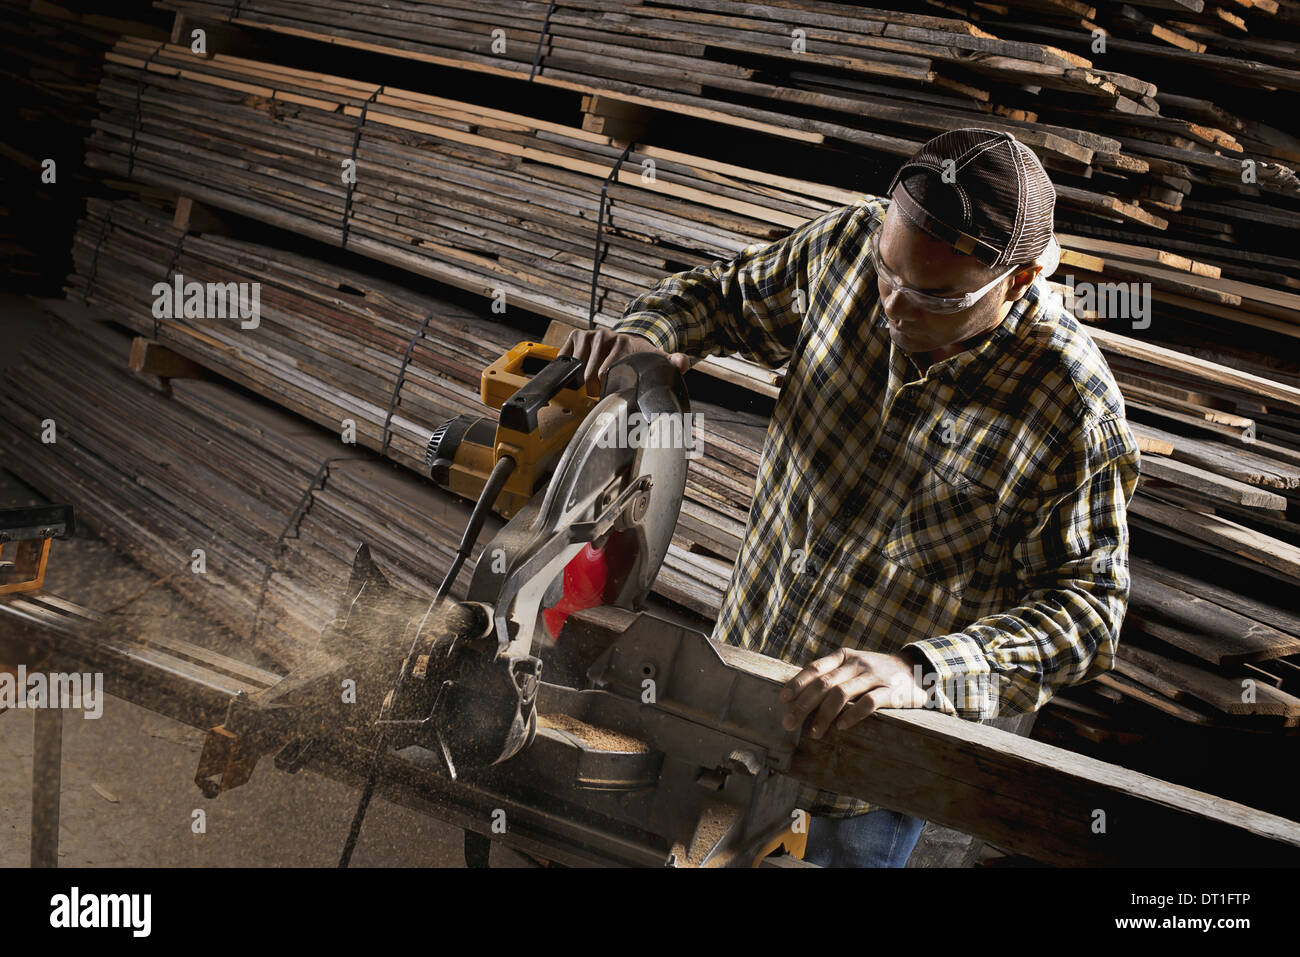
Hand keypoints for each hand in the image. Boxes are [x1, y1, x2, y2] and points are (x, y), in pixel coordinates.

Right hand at [559, 328, 689, 392]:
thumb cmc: (640, 356)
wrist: (627, 341)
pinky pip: (565, 358)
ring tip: (593, 387)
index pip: (606, 373)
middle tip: (602, 395)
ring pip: (577, 368)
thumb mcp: (657, 359)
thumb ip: (673, 362)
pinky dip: (569, 371)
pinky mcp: (575, 336)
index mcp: (622, 342)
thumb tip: (683, 363)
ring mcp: (588, 335)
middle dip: (594, 389)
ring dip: (581, 382)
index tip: (611, 397)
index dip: (607, 390)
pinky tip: (577, 377)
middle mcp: (603, 335)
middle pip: (590, 374)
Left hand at [780, 648, 927, 737]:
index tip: (783, 700)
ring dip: (824, 715)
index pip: (815, 667)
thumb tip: (797, 697)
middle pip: (824, 684)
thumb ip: (831, 676)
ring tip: (813, 732)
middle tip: (789, 723)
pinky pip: (868, 703)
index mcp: (844, 656)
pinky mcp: (891, 691)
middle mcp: (857, 663)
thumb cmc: (875, 673)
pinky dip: (852, 715)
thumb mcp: (853, 667)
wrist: (915, 669)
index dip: (797, 683)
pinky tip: (841, 727)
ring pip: (842, 693)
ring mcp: (874, 676)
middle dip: (803, 705)